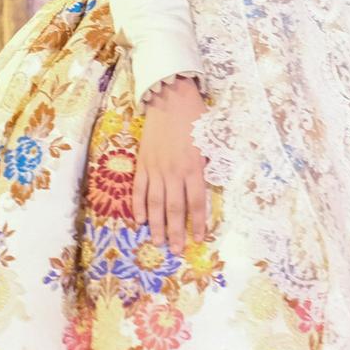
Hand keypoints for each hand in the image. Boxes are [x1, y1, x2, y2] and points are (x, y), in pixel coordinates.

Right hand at [134, 76, 208, 251]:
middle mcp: (173, 172)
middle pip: (174, 208)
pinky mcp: (142, 164)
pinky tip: (139, 220)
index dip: (197, 222)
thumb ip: (209, 165)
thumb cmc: (196, 118)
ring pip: (154, 203)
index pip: (196, 202)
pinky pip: (138, 189)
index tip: (198, 239)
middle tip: (177, 250)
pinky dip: (138, 206)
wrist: (170, 99)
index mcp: (194, 167)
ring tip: (158, 242)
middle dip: (175, 231)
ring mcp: (155, 169)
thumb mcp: (212, 141)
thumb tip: (209, 186)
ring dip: (156, 225)